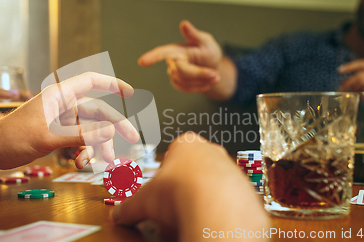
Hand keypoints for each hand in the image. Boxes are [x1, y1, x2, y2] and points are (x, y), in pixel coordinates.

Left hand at [0, 72, 139, 169]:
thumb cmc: (12, 137)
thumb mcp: (49, 137)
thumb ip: (81, 134)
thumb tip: (110, 131)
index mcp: (59, 95)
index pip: (91, 81)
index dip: (112, 84)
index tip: (130, 92)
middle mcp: (62, 105)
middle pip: (97, 112)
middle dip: (112, 129)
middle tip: (132, 141)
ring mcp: (60, 119)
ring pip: (89, 130)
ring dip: (95, 146)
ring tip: (92, 163)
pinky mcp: (56, 133)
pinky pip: (78, 139)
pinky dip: (81, 150)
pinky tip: (77, 163)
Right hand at [112, 133, 268, 241]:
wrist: (216, 207)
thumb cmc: (182, 191)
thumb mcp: (144, 200)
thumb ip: (129, 206)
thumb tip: (118, 215)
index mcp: (186, 144)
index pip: (172, 154)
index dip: (163, 175)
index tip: (159, 191)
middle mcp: (212, 152)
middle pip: (194, 169)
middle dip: (184, 186)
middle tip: (172, 206)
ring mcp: (231, 169)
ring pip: (214, 184)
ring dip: (203, 198)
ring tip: (190, 216)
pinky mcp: (245, 189)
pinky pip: (229, 200)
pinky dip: (219, 210)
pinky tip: (208, 220)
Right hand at [139, 20, 222, 92]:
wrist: (212, 66)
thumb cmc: (207, 51)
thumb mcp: (206, 41)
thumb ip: (194, 34)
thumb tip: (184, 23)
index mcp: (176, 50)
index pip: (162, 53)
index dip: (152, 57)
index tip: (142, 62)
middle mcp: (172, 62)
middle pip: (182, 72)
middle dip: (200, 74)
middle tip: (216, 75)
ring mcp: (174, 74)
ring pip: (186, 82)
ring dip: (203, 81)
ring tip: (215, 76)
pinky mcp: (178, 84)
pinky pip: (188, 89)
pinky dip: (200, 87)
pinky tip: (208, 82)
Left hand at [338, 59, 363, 115]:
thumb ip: (360, 82)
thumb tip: (343, 81)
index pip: (362, 63)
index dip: (350, 66)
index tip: (339, 70)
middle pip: (360, 75)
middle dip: (349, 84)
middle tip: (342, 91)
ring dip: (356, 91)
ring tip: (354, 96)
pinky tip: (363, 100)